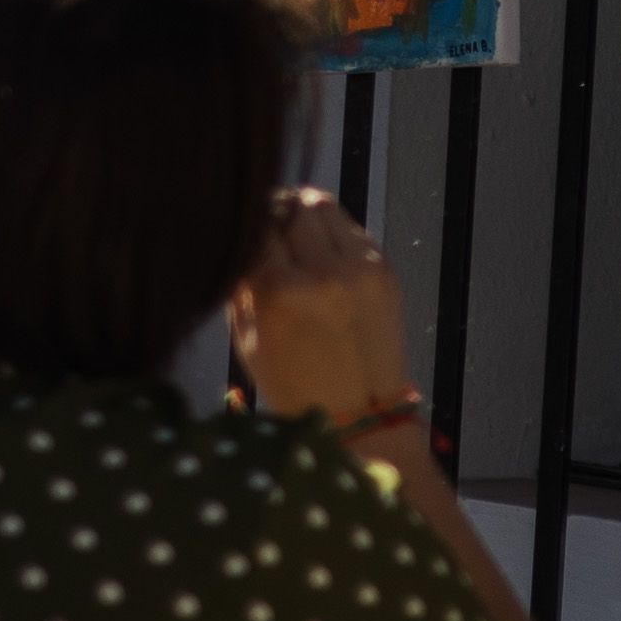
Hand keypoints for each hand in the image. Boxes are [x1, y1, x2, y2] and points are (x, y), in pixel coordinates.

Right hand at [229, 188, 410, 427]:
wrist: (358, 413)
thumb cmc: (291, 385)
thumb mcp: (248, 340)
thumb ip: (241, 287)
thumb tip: (237, 245)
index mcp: (278, 292)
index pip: (254, 227)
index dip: (243, 224)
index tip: (238, 228)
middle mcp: (320, 271)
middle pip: (290, 206)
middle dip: (272, 209)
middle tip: (264, 222)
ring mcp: (358, 267)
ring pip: (323, 206)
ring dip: (302, 210)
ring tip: (291, 226)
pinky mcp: (383, 268)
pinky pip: (349, 228)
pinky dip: (330, 228)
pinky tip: (320, 247)